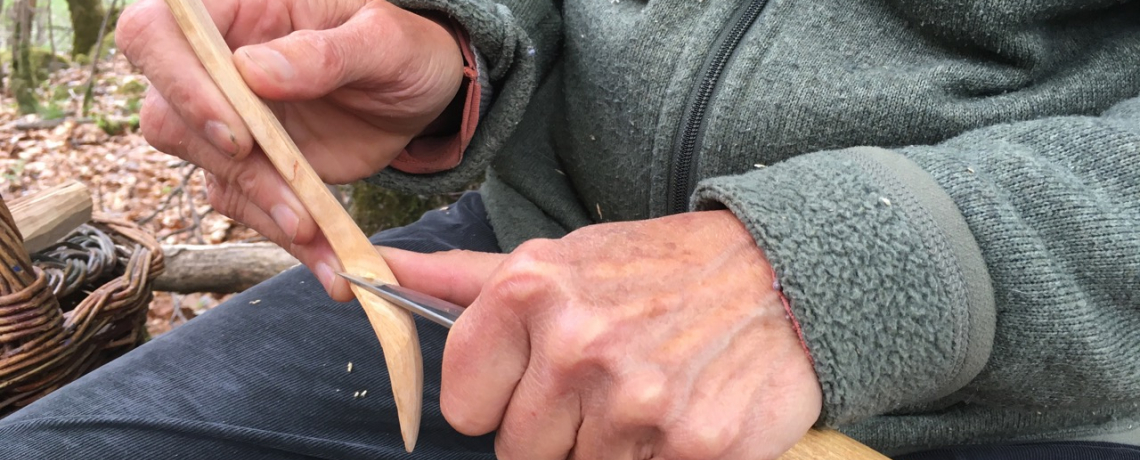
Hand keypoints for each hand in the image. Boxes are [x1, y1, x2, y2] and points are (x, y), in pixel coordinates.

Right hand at [117, 0, 463, 299]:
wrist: (420, 93)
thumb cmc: (401, 47)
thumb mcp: (384, 40)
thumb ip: (326, 51)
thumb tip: (255, 71)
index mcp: (235, 11)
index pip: (155, 34)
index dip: (178, 84)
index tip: (237, 134)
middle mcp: (216, 67)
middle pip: (167, 117)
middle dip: (228, 164)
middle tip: (291, 198)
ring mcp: (230, 122)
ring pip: (209, 172)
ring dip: (263, 209)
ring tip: (318, 233)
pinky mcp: (253, 170)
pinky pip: (248, 208)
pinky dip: (286, 238)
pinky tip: (328, 258)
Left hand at [383, 210, 822, 458]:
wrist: (780, 275)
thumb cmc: (659, 269)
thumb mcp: (564, 257)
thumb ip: (466, 279)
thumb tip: (376, 274)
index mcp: (531, 292)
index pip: (463, 408)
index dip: (501, 400)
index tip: (541, 377)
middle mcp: (578, 346)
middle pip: (519, 452)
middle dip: (556, 428)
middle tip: (607, 382)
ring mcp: (637, 403)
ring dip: (609, 446)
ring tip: (648, 393)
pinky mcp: (695, 450)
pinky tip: (681, 416)